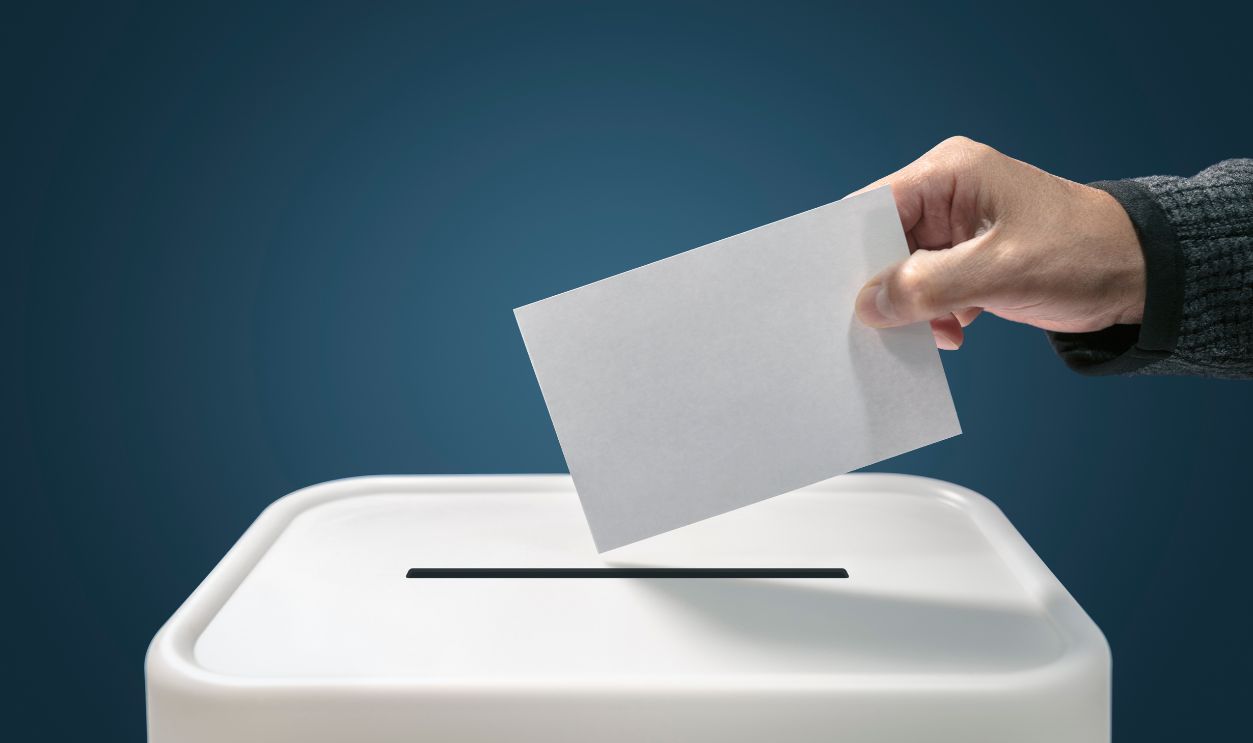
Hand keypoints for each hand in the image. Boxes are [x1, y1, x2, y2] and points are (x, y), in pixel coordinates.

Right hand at [853, 137, 1146, 348]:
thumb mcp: (1001, 271)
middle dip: (881, 286)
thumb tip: (869, 305)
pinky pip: (924, 289)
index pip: (873, 206)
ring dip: (910, 307)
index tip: (836, 293)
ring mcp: (953, 229)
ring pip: (900, 271)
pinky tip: (954, 330)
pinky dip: (931, 315)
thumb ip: (930, 286)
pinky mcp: (964, 260)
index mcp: (949, 173)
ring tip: (935, 330)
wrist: (1138, 275)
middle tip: (877, 324)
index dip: (849, 249)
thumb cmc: (1084, 253)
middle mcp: (944, 195)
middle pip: (880, 242)